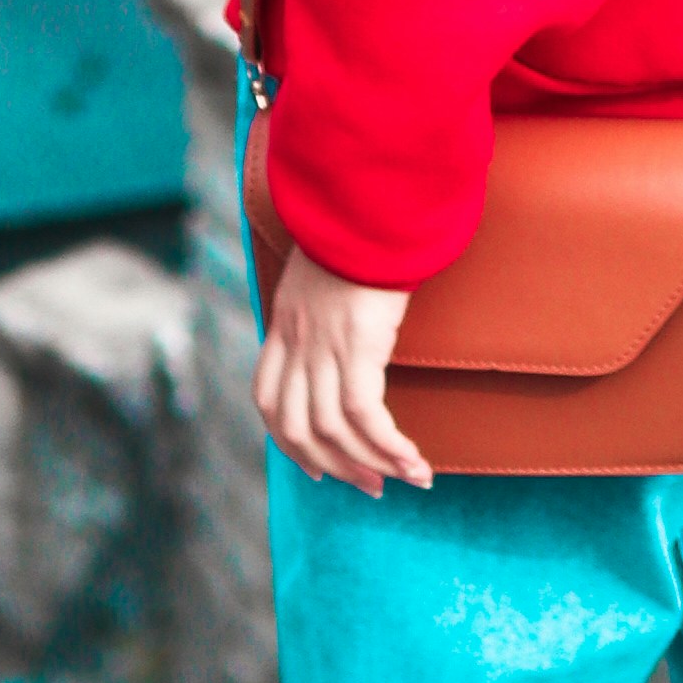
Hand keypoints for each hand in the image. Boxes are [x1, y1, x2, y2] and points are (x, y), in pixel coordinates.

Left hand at [254, 243, 427, 492]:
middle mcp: (296, 340)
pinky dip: (387, 445)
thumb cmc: (361, 222)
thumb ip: (328, 291)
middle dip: (334, 466)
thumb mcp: (327, 260)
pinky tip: (413, 460)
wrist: (368, 197)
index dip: (289, 440)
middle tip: (370, 486)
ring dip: (370, 464)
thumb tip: (352, 306)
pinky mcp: (357, 344)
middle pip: (296, 427)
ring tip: (406, 478)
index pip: (269, 399)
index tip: (318, 465)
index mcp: (284, 320)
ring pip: (332, 430)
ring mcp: (322, 345)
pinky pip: (365, 415)